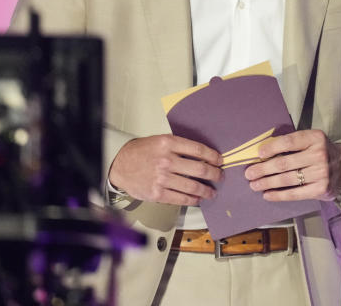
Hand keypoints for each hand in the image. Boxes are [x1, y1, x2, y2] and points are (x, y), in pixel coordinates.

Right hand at [108, 134, 222, 205]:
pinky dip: (192, 199)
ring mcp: (162, 178)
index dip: (213, 156)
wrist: (120, 164)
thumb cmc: (141, 152)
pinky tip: (197, 199)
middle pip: (200, 169)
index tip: (219, 161)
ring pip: (193, 186)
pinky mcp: (157, 193)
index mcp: (168, 143)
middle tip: (220, 176)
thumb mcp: (160, 141)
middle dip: (214, 174)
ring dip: (206, 190)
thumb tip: (202, 155)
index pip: (198, 150)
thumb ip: (179, 146)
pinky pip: (181, 198)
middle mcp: (166, 160)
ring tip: (212, 192)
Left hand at [244, 129, 340, 201]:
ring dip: (267, 183)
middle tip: (250, 173)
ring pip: (287, 179)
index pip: (289, 142)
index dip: (271, 148)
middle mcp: (319, 154)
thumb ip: (292, 143)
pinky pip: (295, 193)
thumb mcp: (311, 141)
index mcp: (315, 138)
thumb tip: (263, 151)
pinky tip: (268, 194)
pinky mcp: (321, 189)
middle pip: (284, 163)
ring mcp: (321, 173)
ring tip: (255, 184)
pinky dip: (278, 195)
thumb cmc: (321, 152)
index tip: (258, 154)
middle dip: (263, 169)